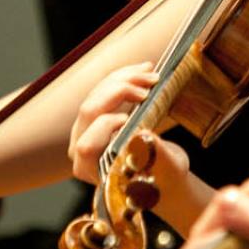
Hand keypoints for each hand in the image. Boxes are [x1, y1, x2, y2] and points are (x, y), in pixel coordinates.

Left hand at [67, 62, 186, 188]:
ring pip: (96, 94)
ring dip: (123, 78)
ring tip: (150, 72)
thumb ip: (157, 156)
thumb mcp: (167, 169)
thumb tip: (144, 136)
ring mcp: (86, 130)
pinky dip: (123, 77)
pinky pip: (103, 90)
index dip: (108, 126)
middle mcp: (81, 150)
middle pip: (89, 111)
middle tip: (150, 83)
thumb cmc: (164, 177)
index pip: (87, 144)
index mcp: (92, 169)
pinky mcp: (95, 116)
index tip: (134, 118)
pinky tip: (142, 71)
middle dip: (119, 90)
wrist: (163, 174)